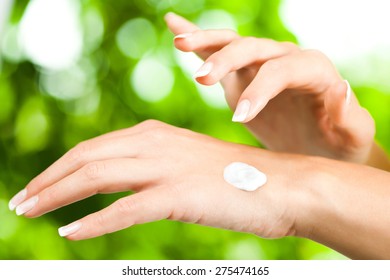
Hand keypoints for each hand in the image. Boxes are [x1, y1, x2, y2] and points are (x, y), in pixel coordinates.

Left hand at [9, 120, 303, 239]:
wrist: (282, 184)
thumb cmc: (237, 179)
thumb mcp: (187, 164)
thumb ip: (156, 168)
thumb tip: (127, 186)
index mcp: (156, 134)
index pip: (95, 147)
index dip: (62, 166)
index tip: (42, 184)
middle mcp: (156, 143)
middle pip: (87, 157)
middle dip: (49, 179)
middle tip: (22, 200)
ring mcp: (167, 167)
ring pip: (97, 176)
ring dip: (57, 195)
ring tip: (30, 211)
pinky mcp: (179, 194)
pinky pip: (124, 208)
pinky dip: (93, 221)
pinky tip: (70, 231)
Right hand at [165, 13, 375, 164]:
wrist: (320, 148)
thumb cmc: (339, 144)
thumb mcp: (353, 135)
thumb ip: (349, 115)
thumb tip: (339, 87)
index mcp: (315, 71)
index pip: (283, 71)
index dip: (260, 90)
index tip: (238, 118)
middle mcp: (287, 60)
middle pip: (254, 48)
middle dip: (227, 59)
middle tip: (201, 79)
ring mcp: (261, 66)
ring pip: (232, 43)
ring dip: (206, 42)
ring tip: (180, 42)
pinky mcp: (242, 78)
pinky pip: (217, 53)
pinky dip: (198, 42)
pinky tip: (174, 25)